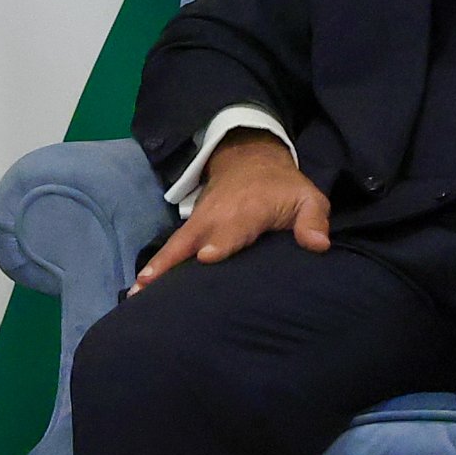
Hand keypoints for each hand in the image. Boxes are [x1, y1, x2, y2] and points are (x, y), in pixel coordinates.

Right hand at [132, 131, 330, 291]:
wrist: (250, 160)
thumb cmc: (283, 188)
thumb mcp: (307, 198)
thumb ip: (313, 220)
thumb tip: (318, 245)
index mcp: (248, 210)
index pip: (232, 228)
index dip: (220, 242)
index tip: (206, 258)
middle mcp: (217, 216)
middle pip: (192, 240)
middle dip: (173, 262)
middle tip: (151, 288)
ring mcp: (200, 222)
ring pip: (176, 246)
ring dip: (156, 268)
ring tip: (137, 294)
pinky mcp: (191, 229)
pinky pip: (172, 249)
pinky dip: (156, 266)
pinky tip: (141, 290)